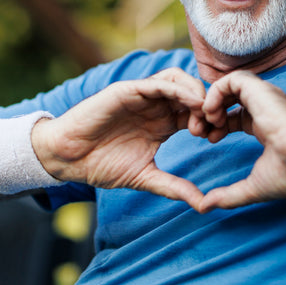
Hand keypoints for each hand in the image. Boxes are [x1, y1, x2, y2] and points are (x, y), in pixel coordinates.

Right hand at [32, 69, 206, 210]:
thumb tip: (203, 205)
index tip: (217, 138)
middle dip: (208, 105)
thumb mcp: (145, 177)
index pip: (195, 113)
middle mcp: (155, 106)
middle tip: (214, 125)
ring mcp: (142, 96)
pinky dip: (178, 88)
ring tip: (204, 113)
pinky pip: (159, 82)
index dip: (210, 121)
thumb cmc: (102, 165)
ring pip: (178, 79)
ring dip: (196, 92)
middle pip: (192, 92)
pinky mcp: (128, 90)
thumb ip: (173, 187)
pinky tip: (190, 102)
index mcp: (162, 123)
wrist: (68, 158)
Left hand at [193, 71, 285, 211]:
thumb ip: (229, 196)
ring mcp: (262, 96)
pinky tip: (213, 113)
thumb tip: (205, 207)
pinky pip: (230, 80)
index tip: (210, 140)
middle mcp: (264, 107)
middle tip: (199, 132)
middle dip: (209, 114)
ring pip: (227, 87)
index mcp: (266, 125)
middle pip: (228, 100)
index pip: (235, 117)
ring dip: (210, 102)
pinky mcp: (258, 89)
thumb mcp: (255, 187)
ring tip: (207, 122)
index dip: (218, 126)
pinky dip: (215, 93)